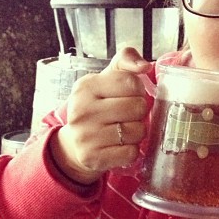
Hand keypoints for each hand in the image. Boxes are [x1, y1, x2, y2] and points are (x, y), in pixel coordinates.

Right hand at [49, 47, 153, 184]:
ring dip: (138, 131)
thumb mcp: (107, 78)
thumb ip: (126, 60)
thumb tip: (144, 66)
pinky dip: (132, 149)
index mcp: (86, 86)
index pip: (131, 82)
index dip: (138, 89)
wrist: (75, 143)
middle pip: (137, 107)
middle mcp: (82, 110)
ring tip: (125, 128)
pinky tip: (121, 144)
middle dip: (139, 111)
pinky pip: (131, 152)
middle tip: (128, 114)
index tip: (128, 95)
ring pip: (137, 131)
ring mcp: (86, 136)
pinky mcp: (94, 158)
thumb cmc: (98, 105)